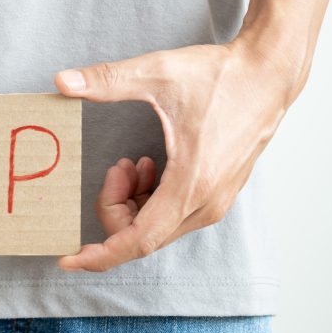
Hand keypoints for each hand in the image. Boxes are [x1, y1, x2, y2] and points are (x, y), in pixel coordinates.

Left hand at [53, 39, 295, 271]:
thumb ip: (108, 80)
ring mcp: (215, 204)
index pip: (137, 241)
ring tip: (133, 163)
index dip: (100, 255)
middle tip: (116, 167)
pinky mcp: (218, 196)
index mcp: (191, 185)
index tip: (68, 259)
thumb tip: (61, 81)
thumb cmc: (222, 76)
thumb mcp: (158, 72)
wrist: (270, 74)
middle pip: (141, 237)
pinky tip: (150, 167)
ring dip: (133, 203)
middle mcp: (206, 204)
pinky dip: (150, 200)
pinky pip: (172, 217)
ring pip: (156, 228)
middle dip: (115, 207)